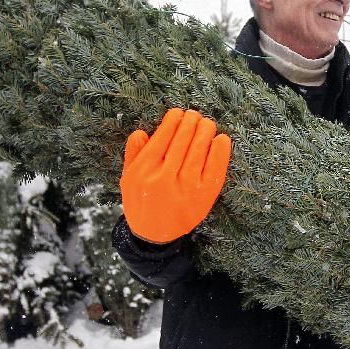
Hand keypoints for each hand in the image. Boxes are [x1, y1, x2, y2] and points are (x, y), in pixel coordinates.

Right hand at [120, 108, 231, 243]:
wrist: (153, 235)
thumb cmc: (141, 202)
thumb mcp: (128, 179)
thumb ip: (133, 154)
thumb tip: (141, 131)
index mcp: (144, 171)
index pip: (162, 137)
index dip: (172, 121)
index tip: (177, 113)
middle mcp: (165, 178)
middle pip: (182, 141)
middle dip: (190, 123)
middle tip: (194, 115)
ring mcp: (186, 187)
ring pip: (198, 151)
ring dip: (205, 132)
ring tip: (207, 123)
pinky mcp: (204, 196)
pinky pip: (215, 168)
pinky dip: (219, 152)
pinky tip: (221, 139)